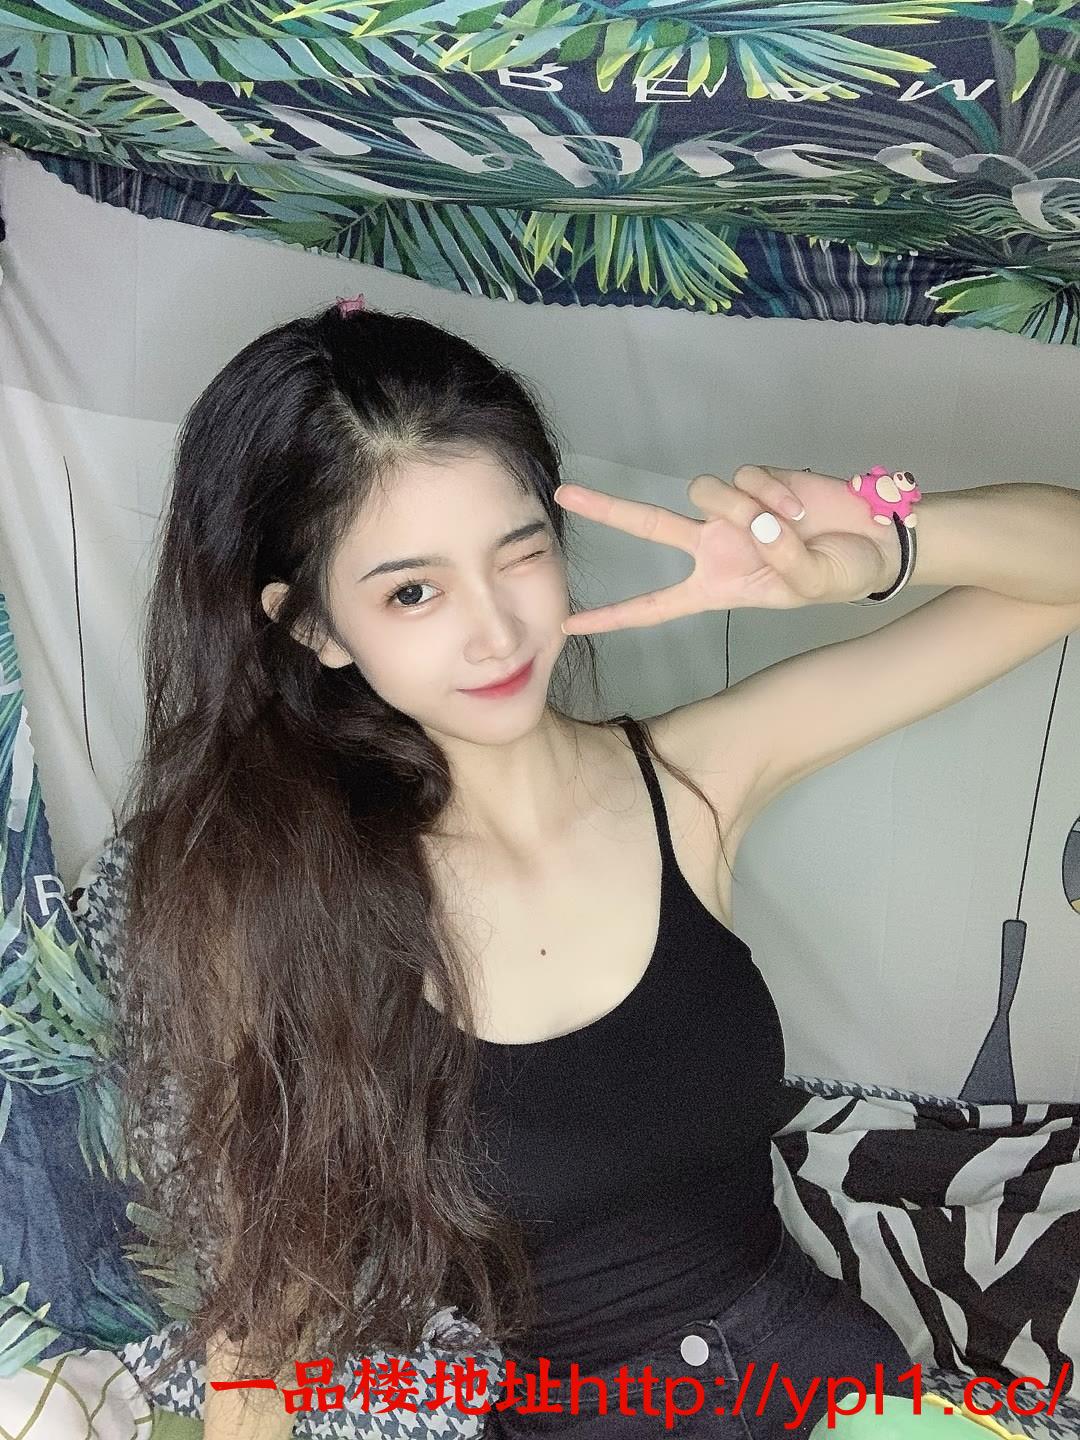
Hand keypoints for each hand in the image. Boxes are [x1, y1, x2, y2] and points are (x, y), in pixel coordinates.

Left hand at [554, 465, 897, 634]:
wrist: (871, 540)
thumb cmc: (837, 573)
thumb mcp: (808, 586)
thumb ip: (781, 560)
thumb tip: (755, 522)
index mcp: (714, 587)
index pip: (653, 607)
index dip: (612, 618)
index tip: (569, 626)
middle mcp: (711, 546)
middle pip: (648, 525)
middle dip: (606, 508)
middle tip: (563, 493)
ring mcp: (730, 510)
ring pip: (707, 493)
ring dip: (748, 508)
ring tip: (791, 525)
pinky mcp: (754, 479)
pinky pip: (746, 477)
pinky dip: (774, 492)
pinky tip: (799, 507)